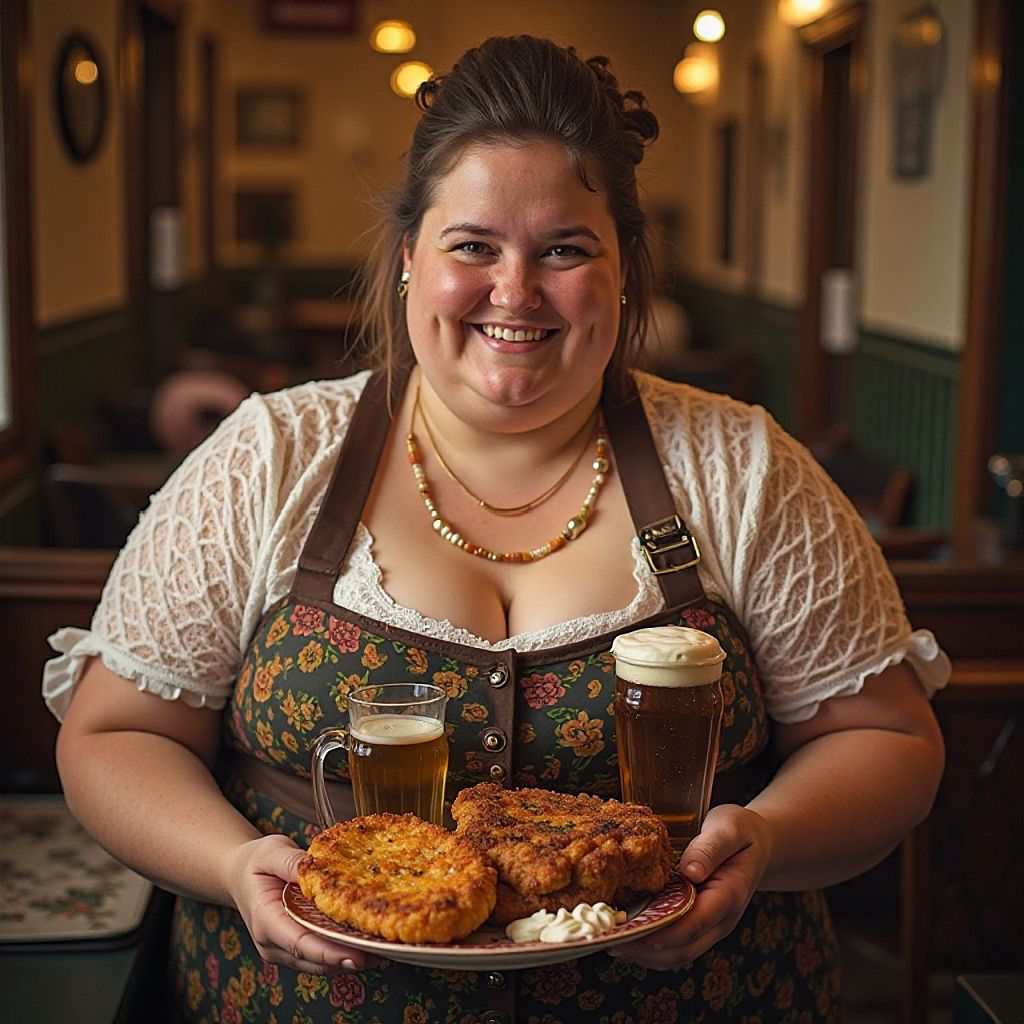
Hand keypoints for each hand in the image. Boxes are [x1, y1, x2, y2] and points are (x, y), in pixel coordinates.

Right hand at [226, 833, 379, 974]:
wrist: (241, 875)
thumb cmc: (256, 862)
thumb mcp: (271, 851)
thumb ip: (292, 861)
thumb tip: (316, 867)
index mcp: (265, 920)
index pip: (298, 943)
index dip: (327, 952)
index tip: (354, 954)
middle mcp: (272, 943)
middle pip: (313, 959)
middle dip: (346, 959)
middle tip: (380, 954)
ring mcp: (282, 950)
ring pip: (318, 964)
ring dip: (349, 959)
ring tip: (381, 951)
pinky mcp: (295, 949)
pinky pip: (319, 956)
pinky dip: (342, 952)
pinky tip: (368, 944)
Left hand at [610, 804, 772, 969]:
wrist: (757, 843)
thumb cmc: (741, 831)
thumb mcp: (729, 828)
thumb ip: (710, 847)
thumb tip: (690, 871)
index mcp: (729, 895)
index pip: (695, 923)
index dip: (665, 933)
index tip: (635, 934)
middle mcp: (721, 919)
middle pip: (683, 948)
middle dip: (646, 949)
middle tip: (610, 941)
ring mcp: (711, 926)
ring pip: (678, 953)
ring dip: (645, 954)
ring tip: (611, 942)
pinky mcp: (699, 924)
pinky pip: (676, 945)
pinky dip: (651, 946)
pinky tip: (627, 935)